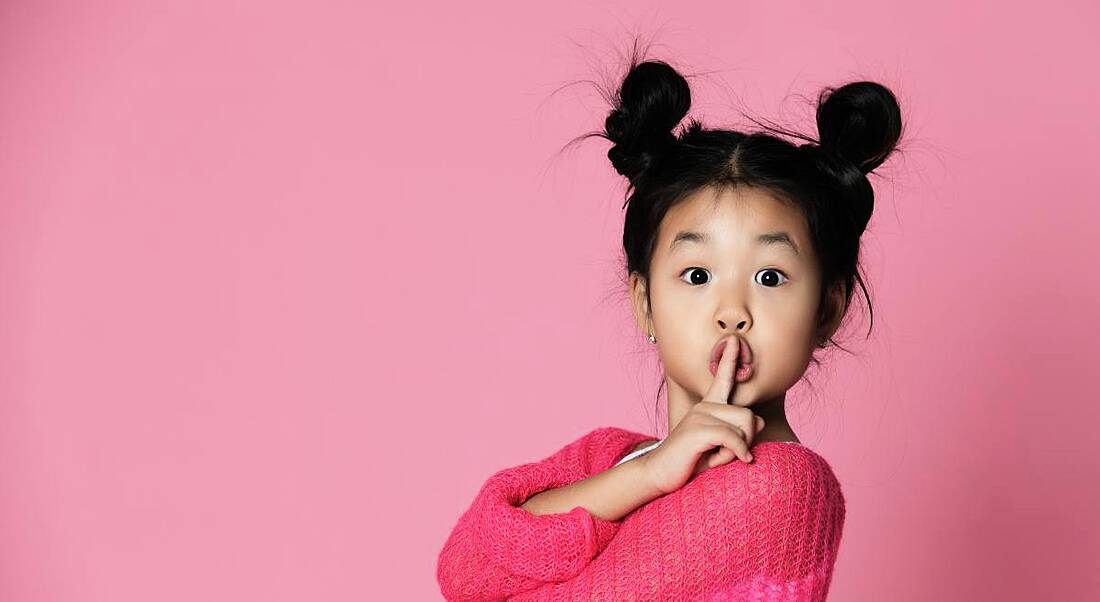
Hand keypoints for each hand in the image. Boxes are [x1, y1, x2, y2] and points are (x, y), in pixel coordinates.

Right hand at [639, 336, 765, 495]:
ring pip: (744, 426)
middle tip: (726, 454)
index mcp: (708, 406)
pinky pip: (734, 439)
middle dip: (746, 440)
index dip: (731, 359)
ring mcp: (700, 415)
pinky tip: (723, 462)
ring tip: (716, 457)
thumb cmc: (689, 462)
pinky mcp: (698, 429)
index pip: (723, 379)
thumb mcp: (718, 447)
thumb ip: (738, 432)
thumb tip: (760, 421)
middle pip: (749, 415)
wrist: (658, 474)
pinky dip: (736, 453)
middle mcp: (704, 406)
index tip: (735, 340)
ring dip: (738, 449)